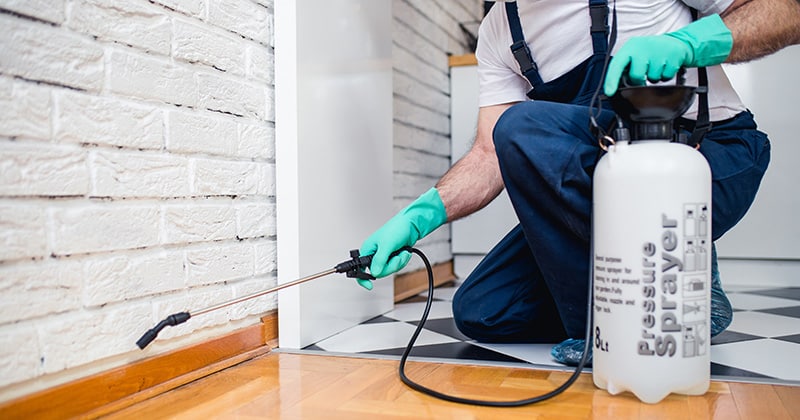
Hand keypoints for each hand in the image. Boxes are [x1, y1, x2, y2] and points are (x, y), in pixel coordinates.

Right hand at [357, 188, 446, 286]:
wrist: (411, 225)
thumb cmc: (397, 228)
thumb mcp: (387, 244)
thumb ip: (380, 260)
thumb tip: (374, 273)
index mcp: (368, 249)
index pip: (359, 268)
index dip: (363, 278)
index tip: (369, 286)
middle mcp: (374, 253)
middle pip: (378, 272)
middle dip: (390, 266)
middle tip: (396, 258)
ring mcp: (384, 256)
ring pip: (388, 270)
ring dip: (398, 262)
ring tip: (401, 252)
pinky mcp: (392, 257)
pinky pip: (396, 267)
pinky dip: (402, 261)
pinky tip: (403, 253)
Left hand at [604, 14, 732, 95]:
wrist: (675, 43)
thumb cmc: (650, 52)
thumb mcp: (634, 54)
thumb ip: (625, 67)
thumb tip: (616, 85)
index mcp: (630, 48)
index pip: (617, 64)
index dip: (611, 80)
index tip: (609, 92)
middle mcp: (643, 48)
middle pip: (636, 76)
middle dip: (639, 80)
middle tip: (643, 73)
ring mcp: (659, 52)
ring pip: (652, 78)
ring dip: (654, 77)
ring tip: (656, 67)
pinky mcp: (673, 57)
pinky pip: (666, 77)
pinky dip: (665, 76)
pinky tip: (665, 66)